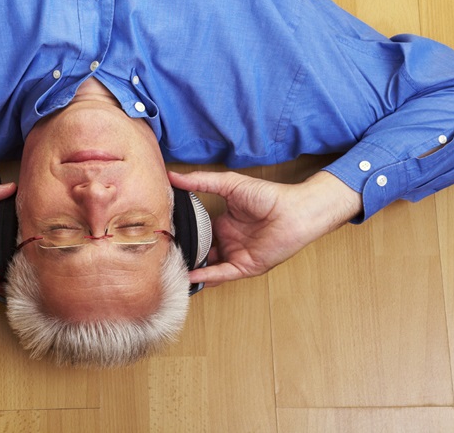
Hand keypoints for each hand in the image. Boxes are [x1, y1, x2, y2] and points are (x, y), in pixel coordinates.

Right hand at [169, 170, 360, 284]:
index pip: (196, 233)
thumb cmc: (268, 195)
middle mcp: (227, 242)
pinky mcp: (245, 266)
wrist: (295, 210)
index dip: (180, 234)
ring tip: (168, 270)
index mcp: (222, 225)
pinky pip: (222, 274)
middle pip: (199, 252)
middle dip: (182, 256)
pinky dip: (206, 276)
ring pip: (208, 267)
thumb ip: (200, 181)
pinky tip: (190, 277)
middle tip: (158, 255)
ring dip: (191, 270)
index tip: (159, 233)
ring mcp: (236, 255)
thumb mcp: (229, 184)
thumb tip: (172, 175)